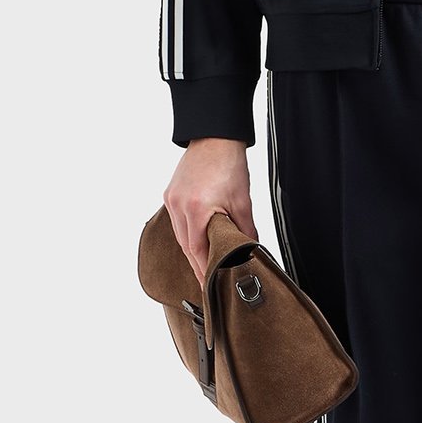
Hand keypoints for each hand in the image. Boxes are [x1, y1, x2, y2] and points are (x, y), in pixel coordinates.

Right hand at [163, 137, 256, 283]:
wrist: (215, 137)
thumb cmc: (228, 164)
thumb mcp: (242, 201)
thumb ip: (245, 230)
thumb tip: (251, 250)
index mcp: (197, 209)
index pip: (198, 250)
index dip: (204, 270)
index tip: (211, 285)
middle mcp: (179, 205)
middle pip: (186, 246)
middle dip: (198, 264)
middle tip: (208, 283)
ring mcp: (172, 199)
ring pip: (180, 235)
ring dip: (192, 251)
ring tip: (203, 267)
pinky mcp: (170, 194)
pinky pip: (177, 222)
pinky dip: (186, 234)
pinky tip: (196, 242)